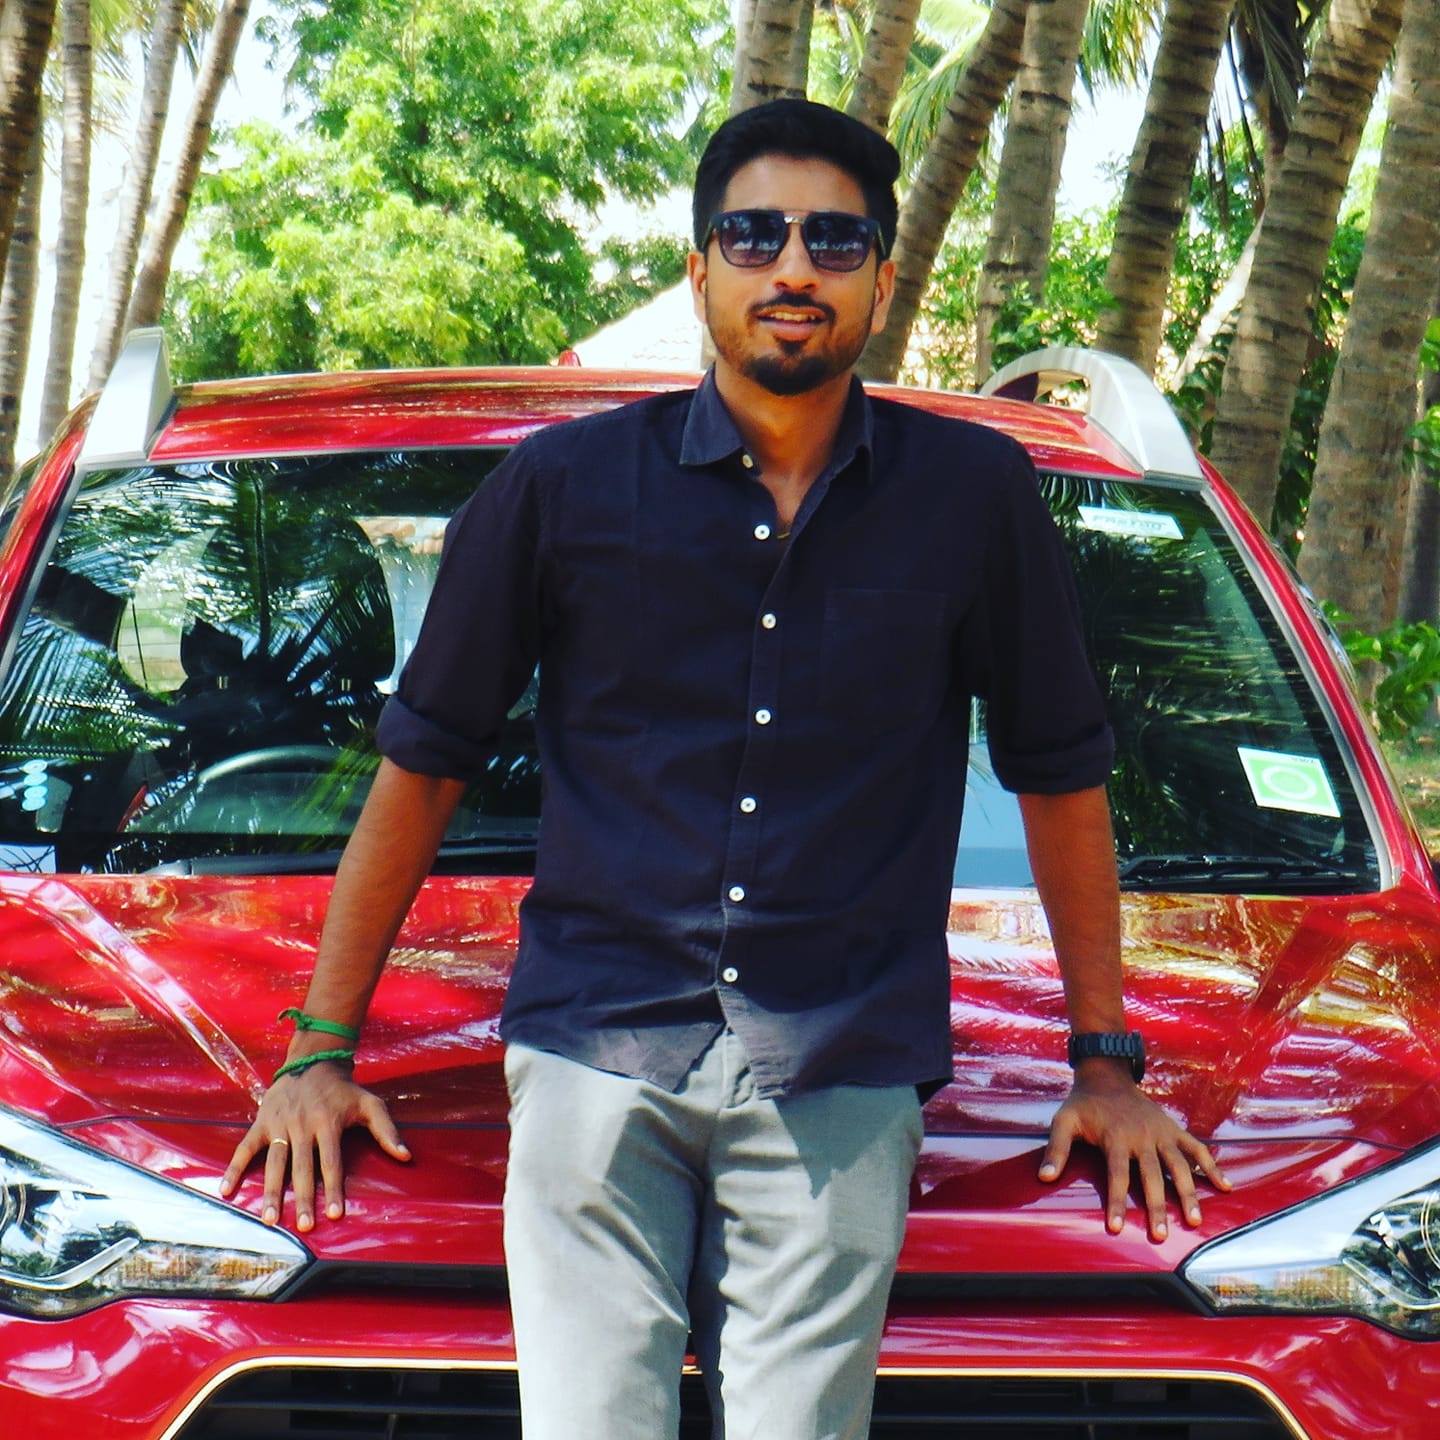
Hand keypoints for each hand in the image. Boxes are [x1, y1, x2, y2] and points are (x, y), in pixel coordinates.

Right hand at [218, 1062, 410, 1231]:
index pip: (332, 1162)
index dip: (333, 1189)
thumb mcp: (370, 1103)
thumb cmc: (343, 1090)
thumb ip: (387, 1130)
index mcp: (328, 1123)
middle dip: (304, 1198)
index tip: (335, 1214)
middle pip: (303, 1168)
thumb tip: (406, 1156)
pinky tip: (226, 1191)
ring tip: (271, 1219)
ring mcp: (279, 1124)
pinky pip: (245, 1148)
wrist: (313, 1061)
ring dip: (272, 1191)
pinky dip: (234, 1168)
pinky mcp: (262, 1122)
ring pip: (275, 1162)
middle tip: (304, 1226)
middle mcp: (302, 1125)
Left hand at [1037, 1060, 1230, 1240]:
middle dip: (1157, 1207)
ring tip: (1195, 1221)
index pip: (1116, 1175)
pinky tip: (1225, 1186)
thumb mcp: (1063, 1121)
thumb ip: (1055, 1149)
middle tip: (1161, 1236)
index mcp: (1115, 1137)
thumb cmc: (1083, 1105)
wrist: (1106, 1076)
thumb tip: (1044, 1178)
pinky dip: (1212, 1166)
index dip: (1116, 1202)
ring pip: (1179, 1166)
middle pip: (1152, 1176)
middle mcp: (1142, 1136)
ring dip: (1188, 1193)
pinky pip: (1197, 1148)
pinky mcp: (1173, 1129)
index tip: (1117, 1228)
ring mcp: (1161, 1133)